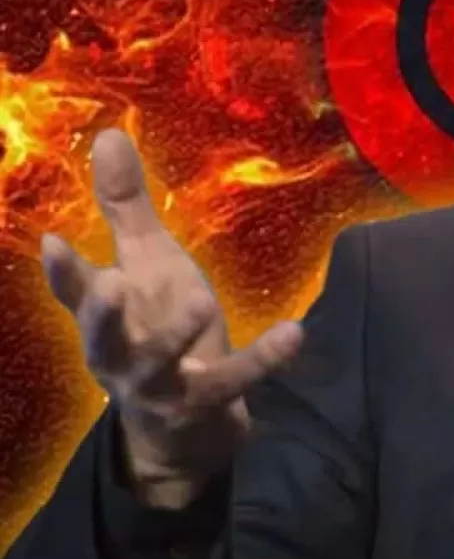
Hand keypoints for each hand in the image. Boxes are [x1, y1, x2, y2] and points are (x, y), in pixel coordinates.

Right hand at [41, 129, 303, 506]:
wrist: (185, 424)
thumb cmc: (158, 327)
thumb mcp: (147, 266)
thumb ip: (126, 207)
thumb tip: (108, 134)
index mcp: (107, 316)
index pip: (75, 294)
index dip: (63, 273)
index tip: (53, 242)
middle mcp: (121, 354)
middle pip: (101, 338)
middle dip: (101, 314)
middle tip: (110, 284)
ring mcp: (159, 384)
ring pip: (156, 364)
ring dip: (174, 336)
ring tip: (201, 303)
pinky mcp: (202, 403)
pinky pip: (233, 380)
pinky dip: (263, 359)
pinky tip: (295, 333)